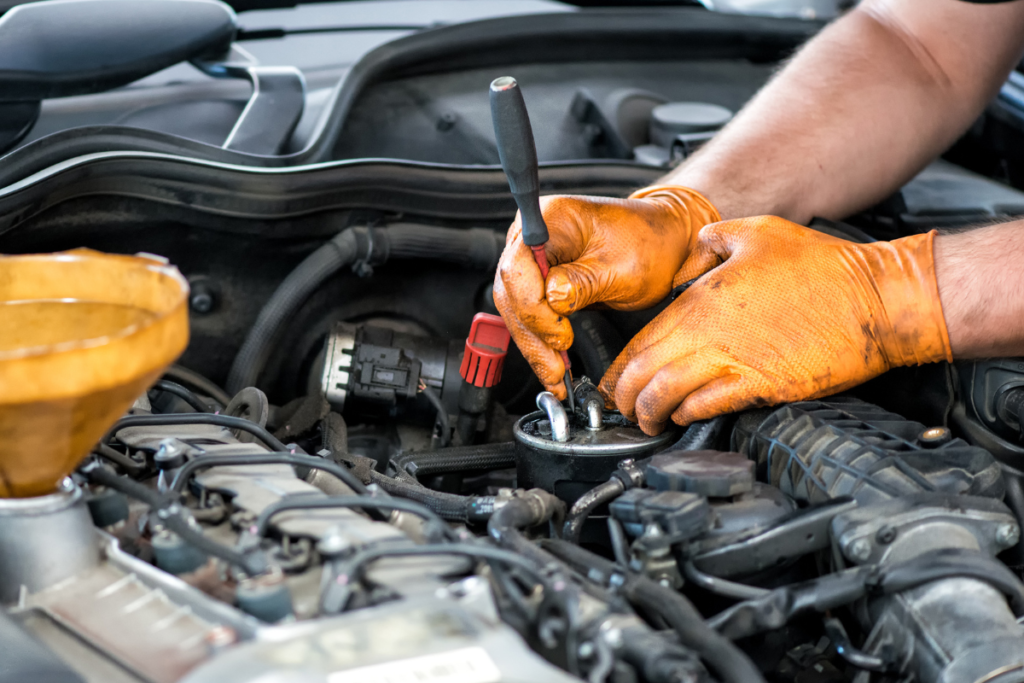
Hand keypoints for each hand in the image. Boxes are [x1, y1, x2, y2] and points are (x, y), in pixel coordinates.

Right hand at [492, 186, 719, 397]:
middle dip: (532, 334)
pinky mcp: (540, 280)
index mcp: (551, 218)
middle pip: (512, 291)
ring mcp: (534, 257)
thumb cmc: (649, 244)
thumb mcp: (623, 268)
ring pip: (516, 308)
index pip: (519, 267)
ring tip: (554, 375)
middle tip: (554, 368)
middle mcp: (534, 235)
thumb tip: (552, 300)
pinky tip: (551, 362)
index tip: (560, 335)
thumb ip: (583, 283)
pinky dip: (540, 340)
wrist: (664, 243)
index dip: (534, 307)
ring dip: (534, 344)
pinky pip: (530, 313)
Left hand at [599, 217, 951, 434]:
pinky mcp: (764, 386)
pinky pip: (710, 406)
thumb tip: (694, 250)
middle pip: (645, 373)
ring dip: (650, 413)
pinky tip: (684, 416)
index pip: (641, 340)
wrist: (876, 299)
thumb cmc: (823, 267)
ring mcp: (736, 361)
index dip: (619, 367)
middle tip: (621, 408)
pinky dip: (688, 414)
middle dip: (624, 397)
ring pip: (669, 395)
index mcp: (702, 298)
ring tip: (646, 421)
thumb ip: (712, 241)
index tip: (612, 381)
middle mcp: (710, 333)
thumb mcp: (757, 232)